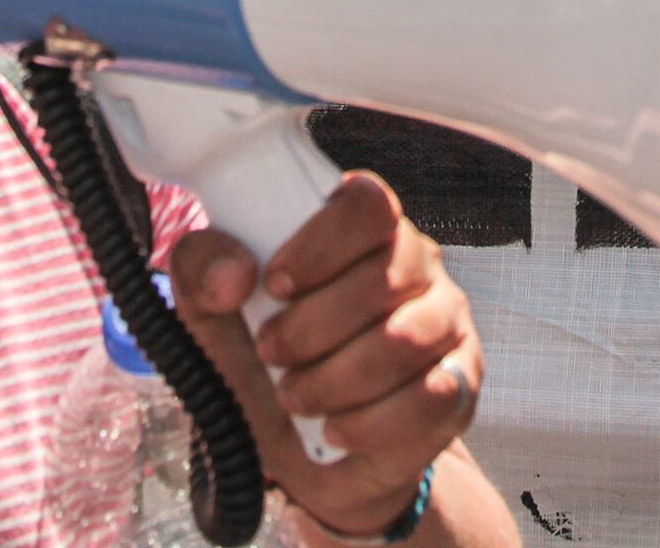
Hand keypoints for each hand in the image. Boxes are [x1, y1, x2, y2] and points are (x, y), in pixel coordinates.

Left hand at [173, 173, 480, 539]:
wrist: (300, 457)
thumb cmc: (262, 367)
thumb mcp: (211, 317)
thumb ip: (200, 271)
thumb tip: (233, 273)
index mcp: (360, 230)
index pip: (367, 203)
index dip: (320, 244)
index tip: (275, 284)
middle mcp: (416, 266)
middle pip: (384, 276)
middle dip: (311, 328)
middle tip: (272, 353)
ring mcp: (445, 324)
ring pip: (403, 342)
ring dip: (332, 380)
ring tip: (296, 394)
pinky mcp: (459, 387)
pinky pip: (427, 400)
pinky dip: (367, 423)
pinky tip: (336, 428)